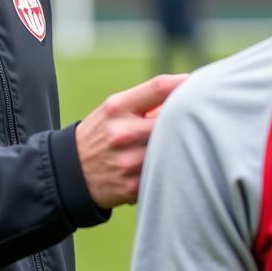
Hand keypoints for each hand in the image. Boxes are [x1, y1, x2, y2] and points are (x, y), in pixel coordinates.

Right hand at [75, 74, 186, 207]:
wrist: (71, 172)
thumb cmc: (102, 133)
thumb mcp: (114, 109)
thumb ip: (146, 100)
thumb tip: (188, 92)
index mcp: (117, 107)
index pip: (159, 87)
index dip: (185, 83)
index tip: (201, 83)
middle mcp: (121, 133)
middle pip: (172, 120)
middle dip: (186, 118)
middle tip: (198, 116)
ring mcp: (127, 161)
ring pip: (172, 147)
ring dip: (180, 144)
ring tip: (183, 142)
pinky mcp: (132, 187)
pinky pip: (164, 172)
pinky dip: (169, 167)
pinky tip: (164, 164)